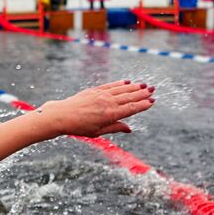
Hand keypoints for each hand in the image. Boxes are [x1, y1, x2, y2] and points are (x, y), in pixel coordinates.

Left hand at [38, 81, 153, 136]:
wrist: (61, 116)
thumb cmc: (79, 127)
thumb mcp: (98, 132)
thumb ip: (114, 128)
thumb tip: (129, 129)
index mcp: (110, 115)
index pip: (131, 109)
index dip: (143, 105)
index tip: (152, 101)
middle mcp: (108, 103)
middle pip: (129, 97)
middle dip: (142, 93)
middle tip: (153, 90)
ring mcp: (101, 95)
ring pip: (121, 89)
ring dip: (134, 87)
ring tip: (144, 85)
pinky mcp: (93, 90)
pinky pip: (110, 86)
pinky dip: (119, 84)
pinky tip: (126, 82)